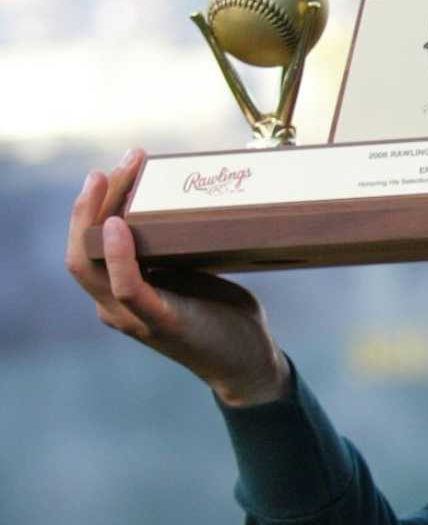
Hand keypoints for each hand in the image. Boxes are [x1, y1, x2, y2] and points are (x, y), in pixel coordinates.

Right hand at [65, 152, 290, 408]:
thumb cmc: (221, 315)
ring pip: (89, 263)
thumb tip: (183, 197)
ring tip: (112, 177)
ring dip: (97, 215)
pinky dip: (119, 256)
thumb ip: (177, 245)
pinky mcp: (159, 323)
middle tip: (122, 161)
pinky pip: (127, 287)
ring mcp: (131, 317)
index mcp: (119, 290)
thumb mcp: (194, 271)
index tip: (121, 165)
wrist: (249, 363)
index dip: (94, 203)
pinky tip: (120, 226)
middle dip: (91, 200)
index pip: (87, 243)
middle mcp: (114, 304)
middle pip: (80, 247)